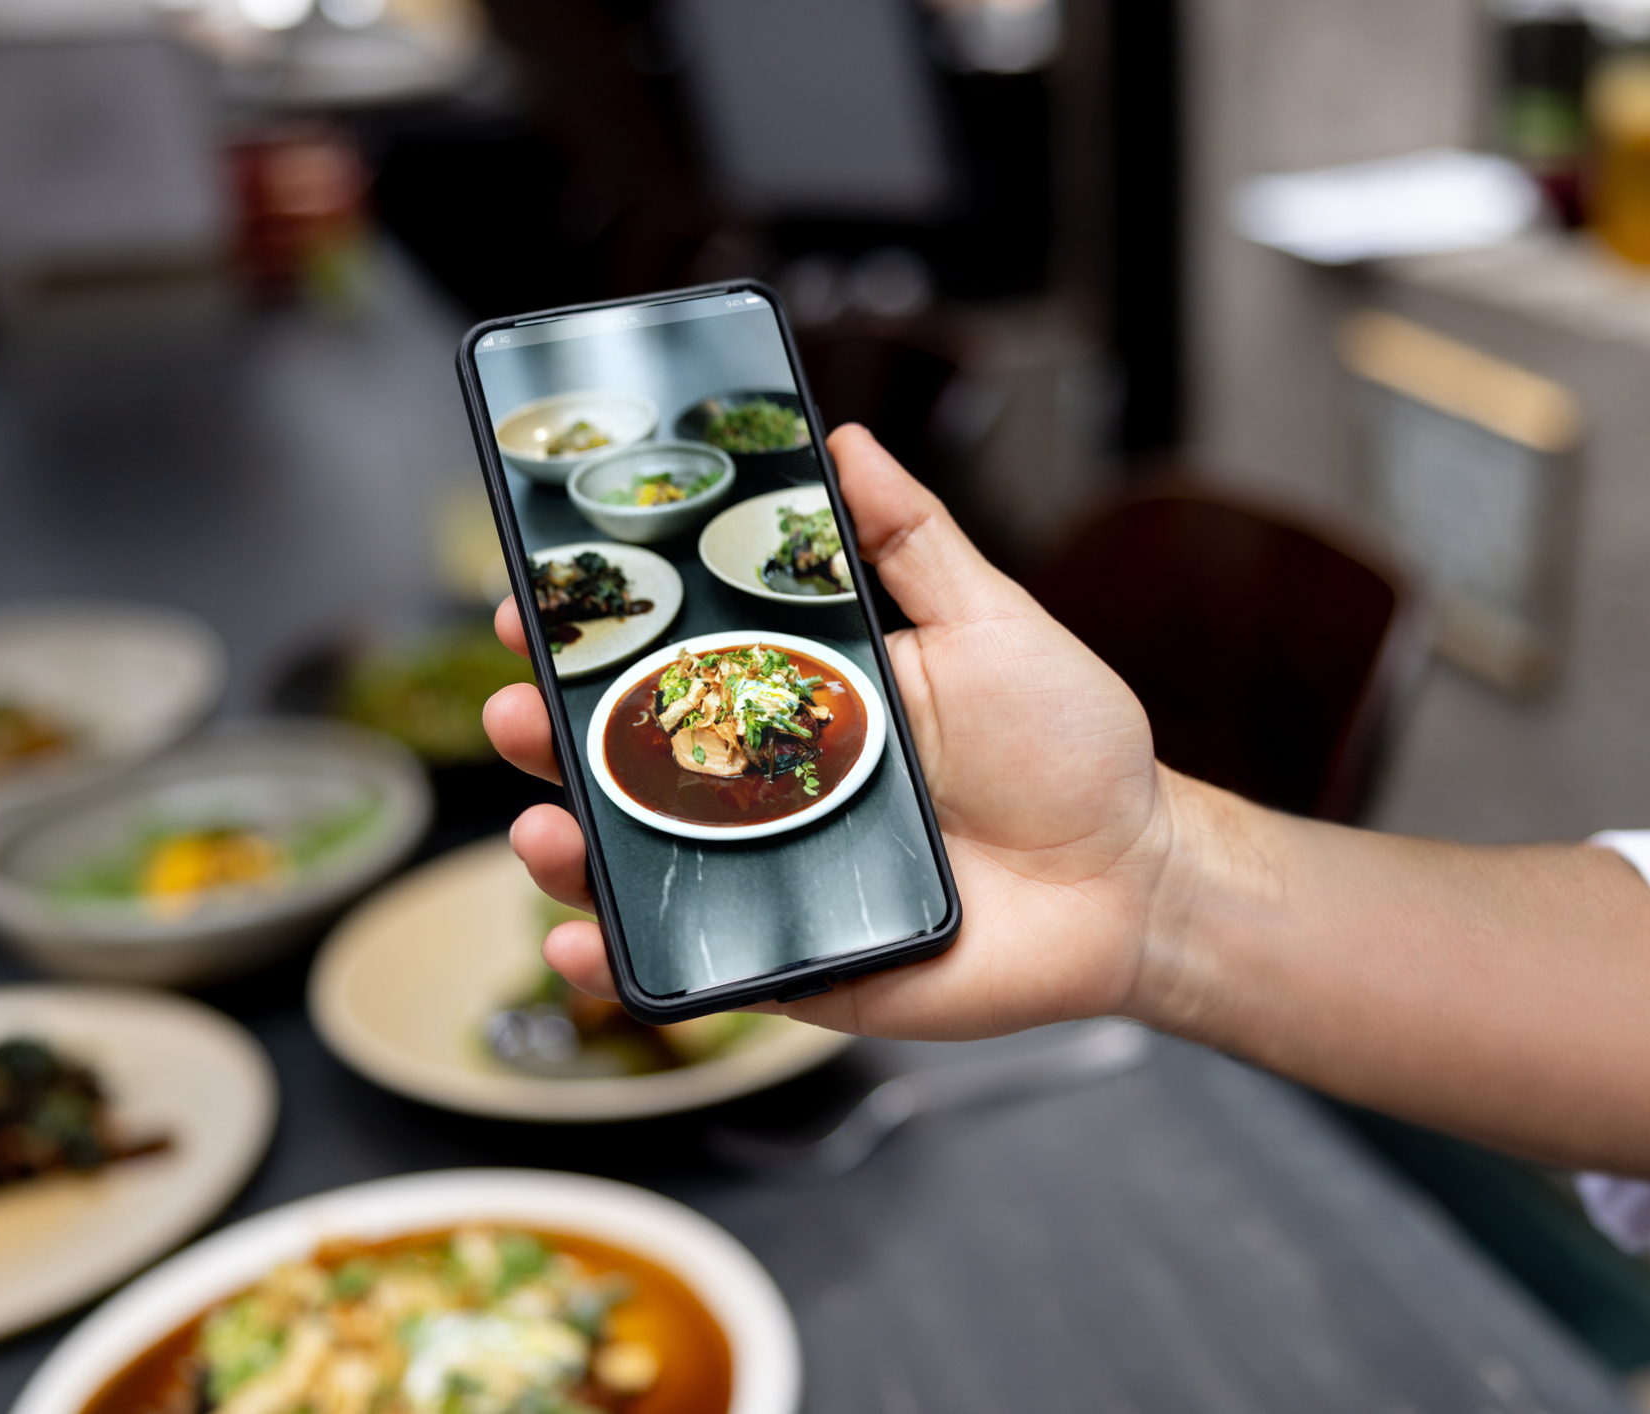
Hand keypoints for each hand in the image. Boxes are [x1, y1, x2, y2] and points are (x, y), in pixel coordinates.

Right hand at [483, 424, 1173, 1038]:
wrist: (1135, 881)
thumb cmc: (1071, 750)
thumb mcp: (992, 623)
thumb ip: (912, 540)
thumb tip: (846, 443)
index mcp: (805, 695)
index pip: (675, 658)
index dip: (600, 631)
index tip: (535, 593)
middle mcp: (773, 786)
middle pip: (631, 761)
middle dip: (550, 734)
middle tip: (514, 707)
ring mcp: (775, 878)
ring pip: (639, 864)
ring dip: (565, 846)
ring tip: (539, 828)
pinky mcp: (796, 963)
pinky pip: (691, 968)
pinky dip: (620, 965)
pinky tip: (579, 944)